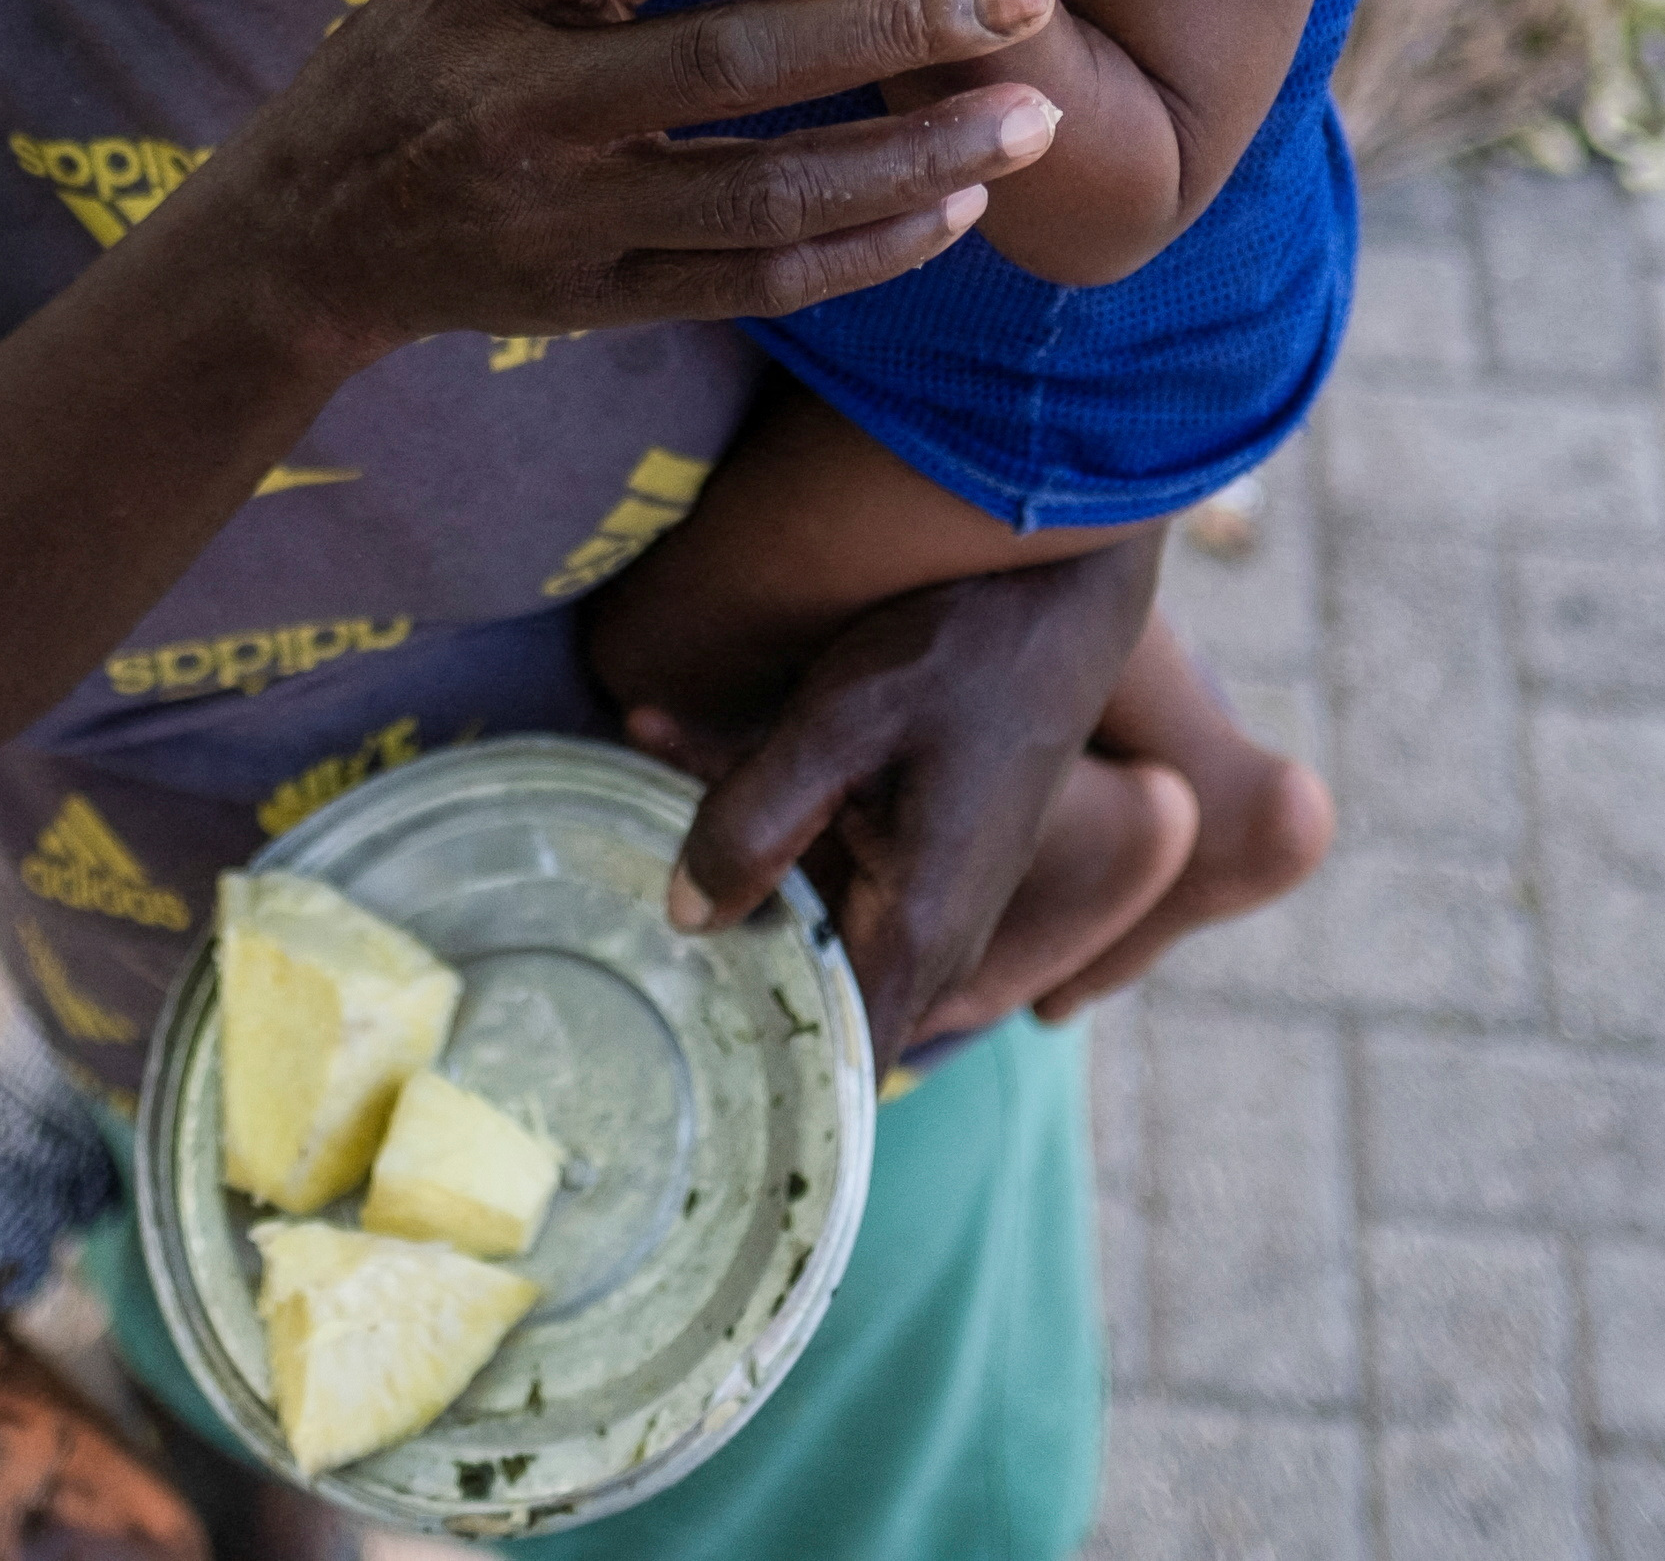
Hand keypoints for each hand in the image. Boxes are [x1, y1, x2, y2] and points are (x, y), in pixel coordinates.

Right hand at [162, 0, 1065, 362]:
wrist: (309, 231)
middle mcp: (524, 105)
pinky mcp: (599, 303)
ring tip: (1028, 118)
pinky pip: (758, 283)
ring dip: (913, 159)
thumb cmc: (427, 56)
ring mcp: (564, 218)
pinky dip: (865, 249)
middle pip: (729, 65)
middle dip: (891, 28)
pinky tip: (952, 206)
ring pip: (766, 195)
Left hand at [631, 529, 1158, 1060]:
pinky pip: (818, 853)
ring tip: (622, 786)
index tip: (678, 1075)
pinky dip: (752, 809)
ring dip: (719, 858)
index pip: (841, 1063)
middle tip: (608, 934)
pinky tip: (659, 730)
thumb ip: (754, 824)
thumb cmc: (959, 653)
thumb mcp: (838, 727)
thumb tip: (685, 918)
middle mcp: (931, 931)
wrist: (1056, 585)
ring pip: (799, 908)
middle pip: (806, 990)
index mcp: (920, 929)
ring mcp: (926, 889)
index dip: (765, 1079)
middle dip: (710, 961)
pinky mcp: (916, 842)